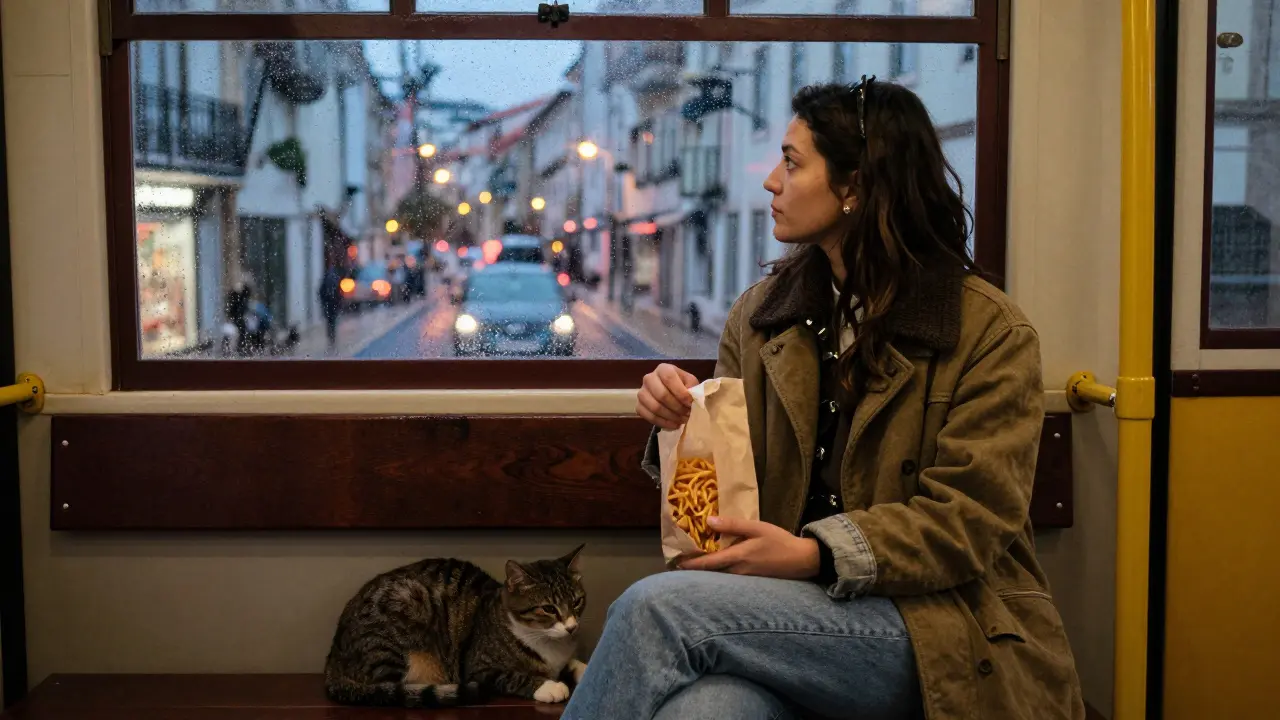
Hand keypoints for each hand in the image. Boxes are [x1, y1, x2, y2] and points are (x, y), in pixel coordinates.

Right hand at [636, 363, 699, 429]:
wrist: (670, 392)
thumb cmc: (682, 385)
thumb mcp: (690, 382)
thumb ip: (692, 388)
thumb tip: (691, 399)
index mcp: (663, 369)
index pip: (669, 378)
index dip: (681, 392)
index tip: (690, 403)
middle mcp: (649, 378)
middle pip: (662, 395)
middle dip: (677, 407)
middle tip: (687, 414)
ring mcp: (642, 393)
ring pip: (655, 407)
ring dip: (671, 416)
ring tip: (682, 420)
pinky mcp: (639, 406)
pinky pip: (649, 417)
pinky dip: (664, 423)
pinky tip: (674, 424)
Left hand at [678, 517, 820, 579]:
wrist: (802, 560)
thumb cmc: (779, 541)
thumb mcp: (757, 528)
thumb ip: (733, 525)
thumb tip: (708, 520)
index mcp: (737, 558)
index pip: (708, 563)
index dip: (690, 564)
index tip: (675, 562)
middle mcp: (737, 571)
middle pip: (710, 572)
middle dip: (695, 568)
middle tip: (679, 562)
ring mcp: (744, 578)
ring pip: (719, 576)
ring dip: (706, 570)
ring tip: (693, 562)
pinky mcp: (750, 580)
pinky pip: (729, 576)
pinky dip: (718, 571)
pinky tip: (715, 565)